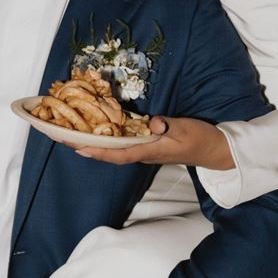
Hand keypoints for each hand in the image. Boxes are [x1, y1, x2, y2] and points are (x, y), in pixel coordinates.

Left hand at [72, 114, 234, 168]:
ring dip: (93, 144)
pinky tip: (97, 131)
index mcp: (150, 151)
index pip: (118, 154)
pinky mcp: (148, 145)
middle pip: (109, 153)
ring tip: (72, 135)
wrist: (214, 150)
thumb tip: (154, 124)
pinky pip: (122, 145)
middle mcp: (143, 153)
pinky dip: (106, 139)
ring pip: (113, 150)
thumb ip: (169, 126)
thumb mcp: (186, 129)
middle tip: (62, 138)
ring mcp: (144, 150)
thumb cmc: (200, 139)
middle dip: (86, 147)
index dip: (97, 152)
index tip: (77, 147)